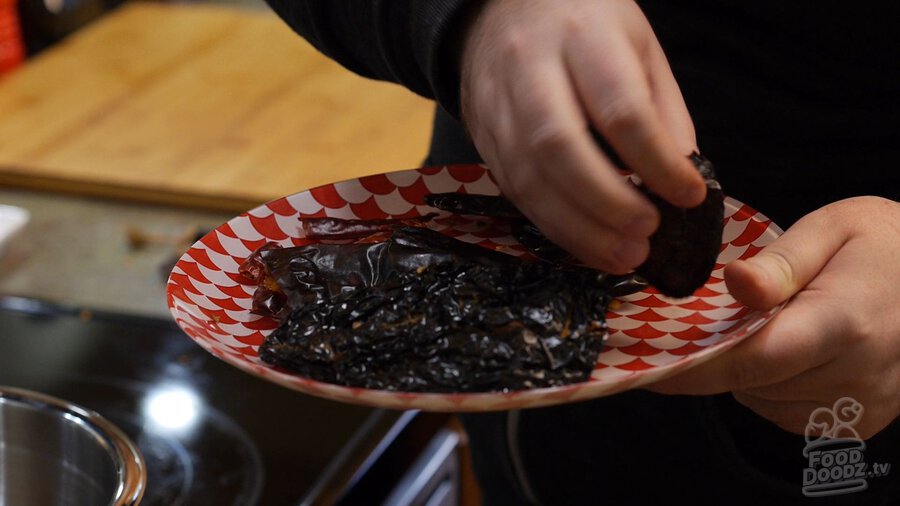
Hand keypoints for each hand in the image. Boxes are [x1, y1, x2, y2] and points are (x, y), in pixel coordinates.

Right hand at [459, 0, 705, 272]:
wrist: (498, 10)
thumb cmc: (583, 26)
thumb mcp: (638, 46)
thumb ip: (660, 112)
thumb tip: (680, 183)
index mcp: (582, 36)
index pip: (620, 108)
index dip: (657, 161)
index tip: (689, 196)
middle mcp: (529, 68)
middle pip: (560, 147)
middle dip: (608, 203)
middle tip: (647, 235)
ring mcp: (496, 105)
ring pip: (529, 178)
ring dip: (579, 229)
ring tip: (624, 257)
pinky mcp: (481, 138)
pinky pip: (514, 191)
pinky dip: (554, 225)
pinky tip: (587, 243)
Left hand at [648, 197, 899, 438]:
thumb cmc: (888, 244)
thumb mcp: (833, 229)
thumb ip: (780, 264)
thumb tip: (732, 283)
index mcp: (844, 322)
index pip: (749, 360)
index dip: (693, 367)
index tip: (649, 363)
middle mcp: (856, 374)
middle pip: (752, 384)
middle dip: (717, 358)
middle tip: (710, 321)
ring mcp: (862, 404)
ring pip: (765, 403)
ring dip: (747, 373)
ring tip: (765, 327)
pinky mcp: (862, 420)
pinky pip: (790, 414)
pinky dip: (773, 389)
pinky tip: (788, 353)